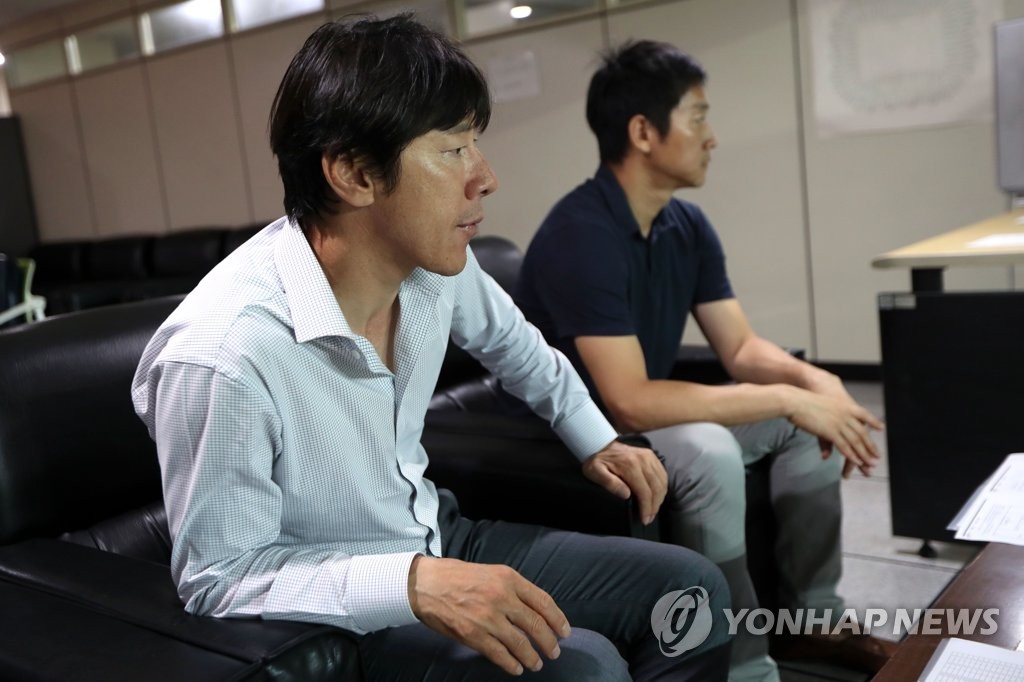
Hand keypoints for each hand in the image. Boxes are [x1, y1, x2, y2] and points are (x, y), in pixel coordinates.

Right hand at [408, 556, 568, 675]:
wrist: (425, 584)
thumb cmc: (457, 576)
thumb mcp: (491, 572)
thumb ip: (512, 588)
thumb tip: (534, 609)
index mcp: (508, 578)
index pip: (543, 601)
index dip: (557, 619)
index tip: (564, 631)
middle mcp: (501, 597)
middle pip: (536, 624)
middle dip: (549, 642)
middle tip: (554, 651)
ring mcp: (488, 617)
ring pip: (520, 643)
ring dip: (532, 657)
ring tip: (536, 664)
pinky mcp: (473, 635)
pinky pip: (499, 654)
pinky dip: (511, 664)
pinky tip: (516, 668)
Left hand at [581, 439, 666, 524]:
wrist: (600, 442)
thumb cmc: (597, 459)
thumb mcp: (595, 472)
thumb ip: (610, 483)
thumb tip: (626, 495)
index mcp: (630, 465)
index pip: (645, 491)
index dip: (646, 508)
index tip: (645, 519)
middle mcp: (643, 460)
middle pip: (656, 488)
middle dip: (654, 506)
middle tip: (649, 518)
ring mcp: (649, 456)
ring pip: (662, 482)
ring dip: (660, 498)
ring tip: (653, 510)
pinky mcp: (651, 456)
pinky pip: (662, 474)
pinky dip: (662, 487)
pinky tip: (657, 496)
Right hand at [786, 387, 882, 477]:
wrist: (795, 400)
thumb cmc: (804, 402)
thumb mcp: (821, 407)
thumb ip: (828, 420)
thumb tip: (826, 426)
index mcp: (844, 406)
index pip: (864, 415)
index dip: (873, 421)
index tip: (881, 428)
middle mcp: (845, 414)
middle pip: (862, 433)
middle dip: (870, 446)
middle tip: (877, 456)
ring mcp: (839, 423)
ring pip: (856, 441)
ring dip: (864, 454)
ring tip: (871, 464)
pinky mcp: (830, 431)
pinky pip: (844, 446)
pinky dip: (852, 455)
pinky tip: (857, 462)